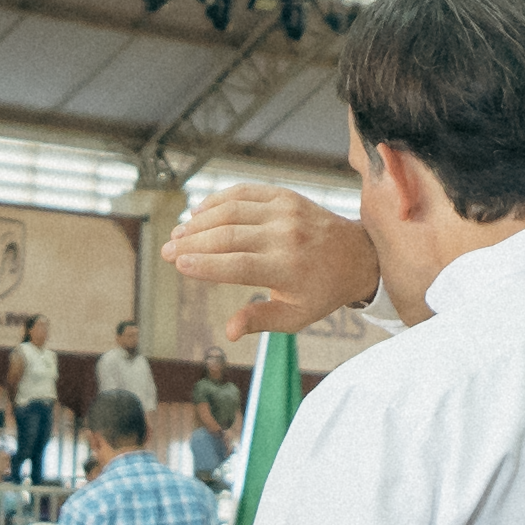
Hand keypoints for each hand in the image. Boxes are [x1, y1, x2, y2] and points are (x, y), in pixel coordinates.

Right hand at [163, 185, 376, 340]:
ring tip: (178, 234)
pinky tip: (199, 212)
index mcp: (288, 268)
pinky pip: (244, 192)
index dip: (205, 265)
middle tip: (167, 250)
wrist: (358, 254)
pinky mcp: (285, 195)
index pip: (237, 265)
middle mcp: (286, 235)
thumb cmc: (322, 290)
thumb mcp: (296, 316)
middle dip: (192, 243)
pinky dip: (218, 200)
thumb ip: (261, 320)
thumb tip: (228, 332)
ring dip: (200, 221)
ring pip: (232, 210)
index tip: (178, 265)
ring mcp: (285, 211)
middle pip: (228, 235)